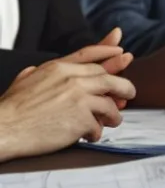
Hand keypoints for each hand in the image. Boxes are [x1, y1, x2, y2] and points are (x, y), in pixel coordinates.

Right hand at [0, 57, 135, 160]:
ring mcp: (79, 98)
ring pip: (110, 103)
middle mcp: (73, 79)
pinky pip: (99, 125)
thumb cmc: (10, 108)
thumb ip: (39, 71)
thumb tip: (42, 68)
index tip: (123, 53)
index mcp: (59, 68)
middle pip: (109, 78)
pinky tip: (92, 136)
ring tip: (113, 120)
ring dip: (114, 114)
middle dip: (123, 86)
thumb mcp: (25, 79)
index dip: (109, 51)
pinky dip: (98, 132)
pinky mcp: (81, 119)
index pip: (90, 54)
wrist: (3, 129)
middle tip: (129, 94)